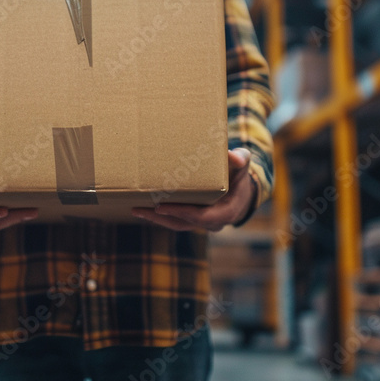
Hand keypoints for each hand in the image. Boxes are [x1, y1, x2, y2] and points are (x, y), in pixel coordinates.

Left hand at [131, 148, 256, 231]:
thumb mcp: (242, 167)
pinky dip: (161, 216)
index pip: (200, 217)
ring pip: (177, 224)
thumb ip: (240, 161)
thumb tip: (234, 155)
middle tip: (139, 208)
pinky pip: (177, 221)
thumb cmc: (240, 176)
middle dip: (160, 217)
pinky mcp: (195, 221)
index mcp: (226, 212)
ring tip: (136, 209)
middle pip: (183, 223)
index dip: (181, 212)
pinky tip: (145, 208)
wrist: (243, 192)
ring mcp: (203, 224)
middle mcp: (213, 223)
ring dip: (156, 219)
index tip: (160, 206)